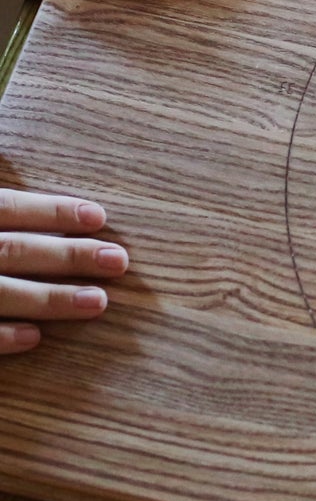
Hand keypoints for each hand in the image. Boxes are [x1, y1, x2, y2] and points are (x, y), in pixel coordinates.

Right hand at [0, 191, 126, 354]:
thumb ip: (2, 208)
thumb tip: (13, 162)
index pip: (9, 208)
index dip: (53, 212)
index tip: (100, 217)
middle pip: (14, 251)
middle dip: (68, 255)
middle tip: (120, 261)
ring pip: (0, 293)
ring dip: (50, 298)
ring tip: (98, 302)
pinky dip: (1, 336)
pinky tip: (35, 338)